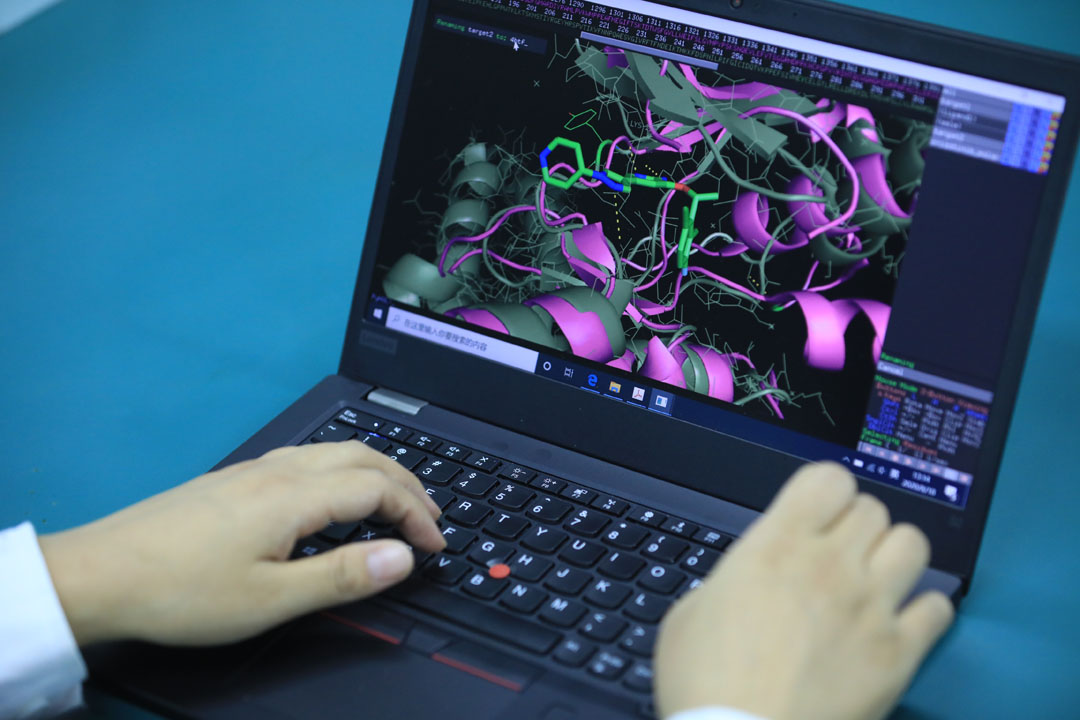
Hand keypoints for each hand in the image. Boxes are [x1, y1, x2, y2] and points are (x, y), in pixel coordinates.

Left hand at [38, 441, 445, 646]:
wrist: (99, 574)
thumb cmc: (184, 592)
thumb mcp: (270, 599)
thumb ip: (342, 577)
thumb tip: (402, 558)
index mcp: (295, 495)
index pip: (377, 489)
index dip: (415, 514)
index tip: (436, 545)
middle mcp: (279, 470)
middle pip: (362, 457)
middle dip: (407, 483)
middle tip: (432, 518)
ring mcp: (253, 470)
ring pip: (334, 452)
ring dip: (376, 473)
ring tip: (396, 503)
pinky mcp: (233, 479)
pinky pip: (308, 459)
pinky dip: (344, 472)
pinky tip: (334, 498)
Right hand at [654, 462, 954, 719]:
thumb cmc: (704, 685)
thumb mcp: (690, 614)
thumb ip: (732, 579)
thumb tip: (747, 582)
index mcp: (776, 546)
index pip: (828, 477)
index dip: (824, 491)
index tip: (815, 512)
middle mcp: (831, 566)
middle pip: (873, 508)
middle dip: (856, 525)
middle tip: (839, 553)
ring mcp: (871, 608)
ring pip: (913, 544)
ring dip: (893, 555)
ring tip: (874, 580)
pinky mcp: (899, 654)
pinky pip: (937, 608)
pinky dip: (922, 612)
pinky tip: (898, 624)